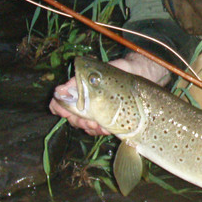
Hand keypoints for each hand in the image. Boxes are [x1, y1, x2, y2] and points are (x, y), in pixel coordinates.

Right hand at [48, 54, 169, 134]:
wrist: (143, 75)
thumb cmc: (120, 70)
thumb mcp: (99, 73)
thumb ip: (78, 82)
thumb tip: (58, 91)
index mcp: (79, 90)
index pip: (59, 102)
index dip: (59, 108)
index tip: (64, 111)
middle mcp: (86, 102)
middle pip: (71, 117)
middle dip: (78, 121)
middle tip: (88, 121)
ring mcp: (97, 112)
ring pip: (85, 126)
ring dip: (90, 127)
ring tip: (99, 125)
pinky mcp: (109, 119)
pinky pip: (99, 130)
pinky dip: (101, 130)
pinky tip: (107, 128)